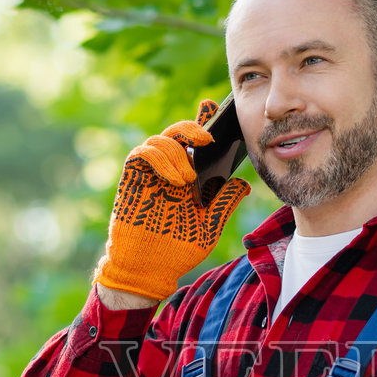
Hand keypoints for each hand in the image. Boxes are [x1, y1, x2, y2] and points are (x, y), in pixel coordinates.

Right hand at [92, 99, 250, 301]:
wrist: (149, 270)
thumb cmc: (178, 250)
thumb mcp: (210, 225)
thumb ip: (224, 202)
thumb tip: (244, 182)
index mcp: (187, 176)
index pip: (195, 141)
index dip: (202, 120)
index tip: (213, 105)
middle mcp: (168, 170)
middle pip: (178, 133)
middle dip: (193, 128)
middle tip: (210, 138)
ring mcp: (150, 174)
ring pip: (161, 140)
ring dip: (178, 152)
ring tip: (191, 177)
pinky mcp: (133, 179)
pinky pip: (142, 153)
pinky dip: (160, 159)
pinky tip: (175, 179)